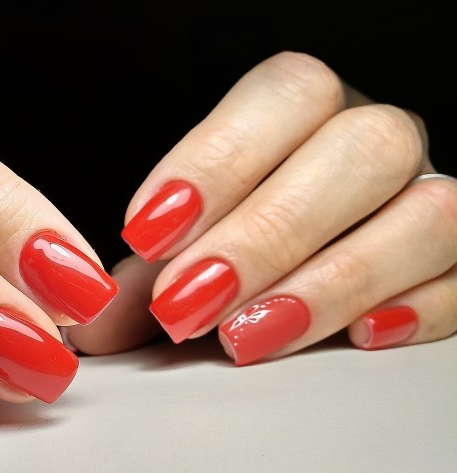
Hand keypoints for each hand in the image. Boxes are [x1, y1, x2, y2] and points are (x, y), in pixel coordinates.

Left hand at [67, 51, 456, 363]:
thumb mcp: (185, 263)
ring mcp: (428, 200)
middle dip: (266, 233)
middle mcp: (375, 146)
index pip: (284, 96)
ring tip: (251, 336)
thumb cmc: (240, 262)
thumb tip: (87, 320)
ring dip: (333, 282)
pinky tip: (357, 338)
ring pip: (430, 214)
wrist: (312, 282)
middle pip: (360, 150)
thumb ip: (145, 282)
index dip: (216, 160)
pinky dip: (419, 310)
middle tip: (189, 301)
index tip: (148, 232)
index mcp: (305, 118)